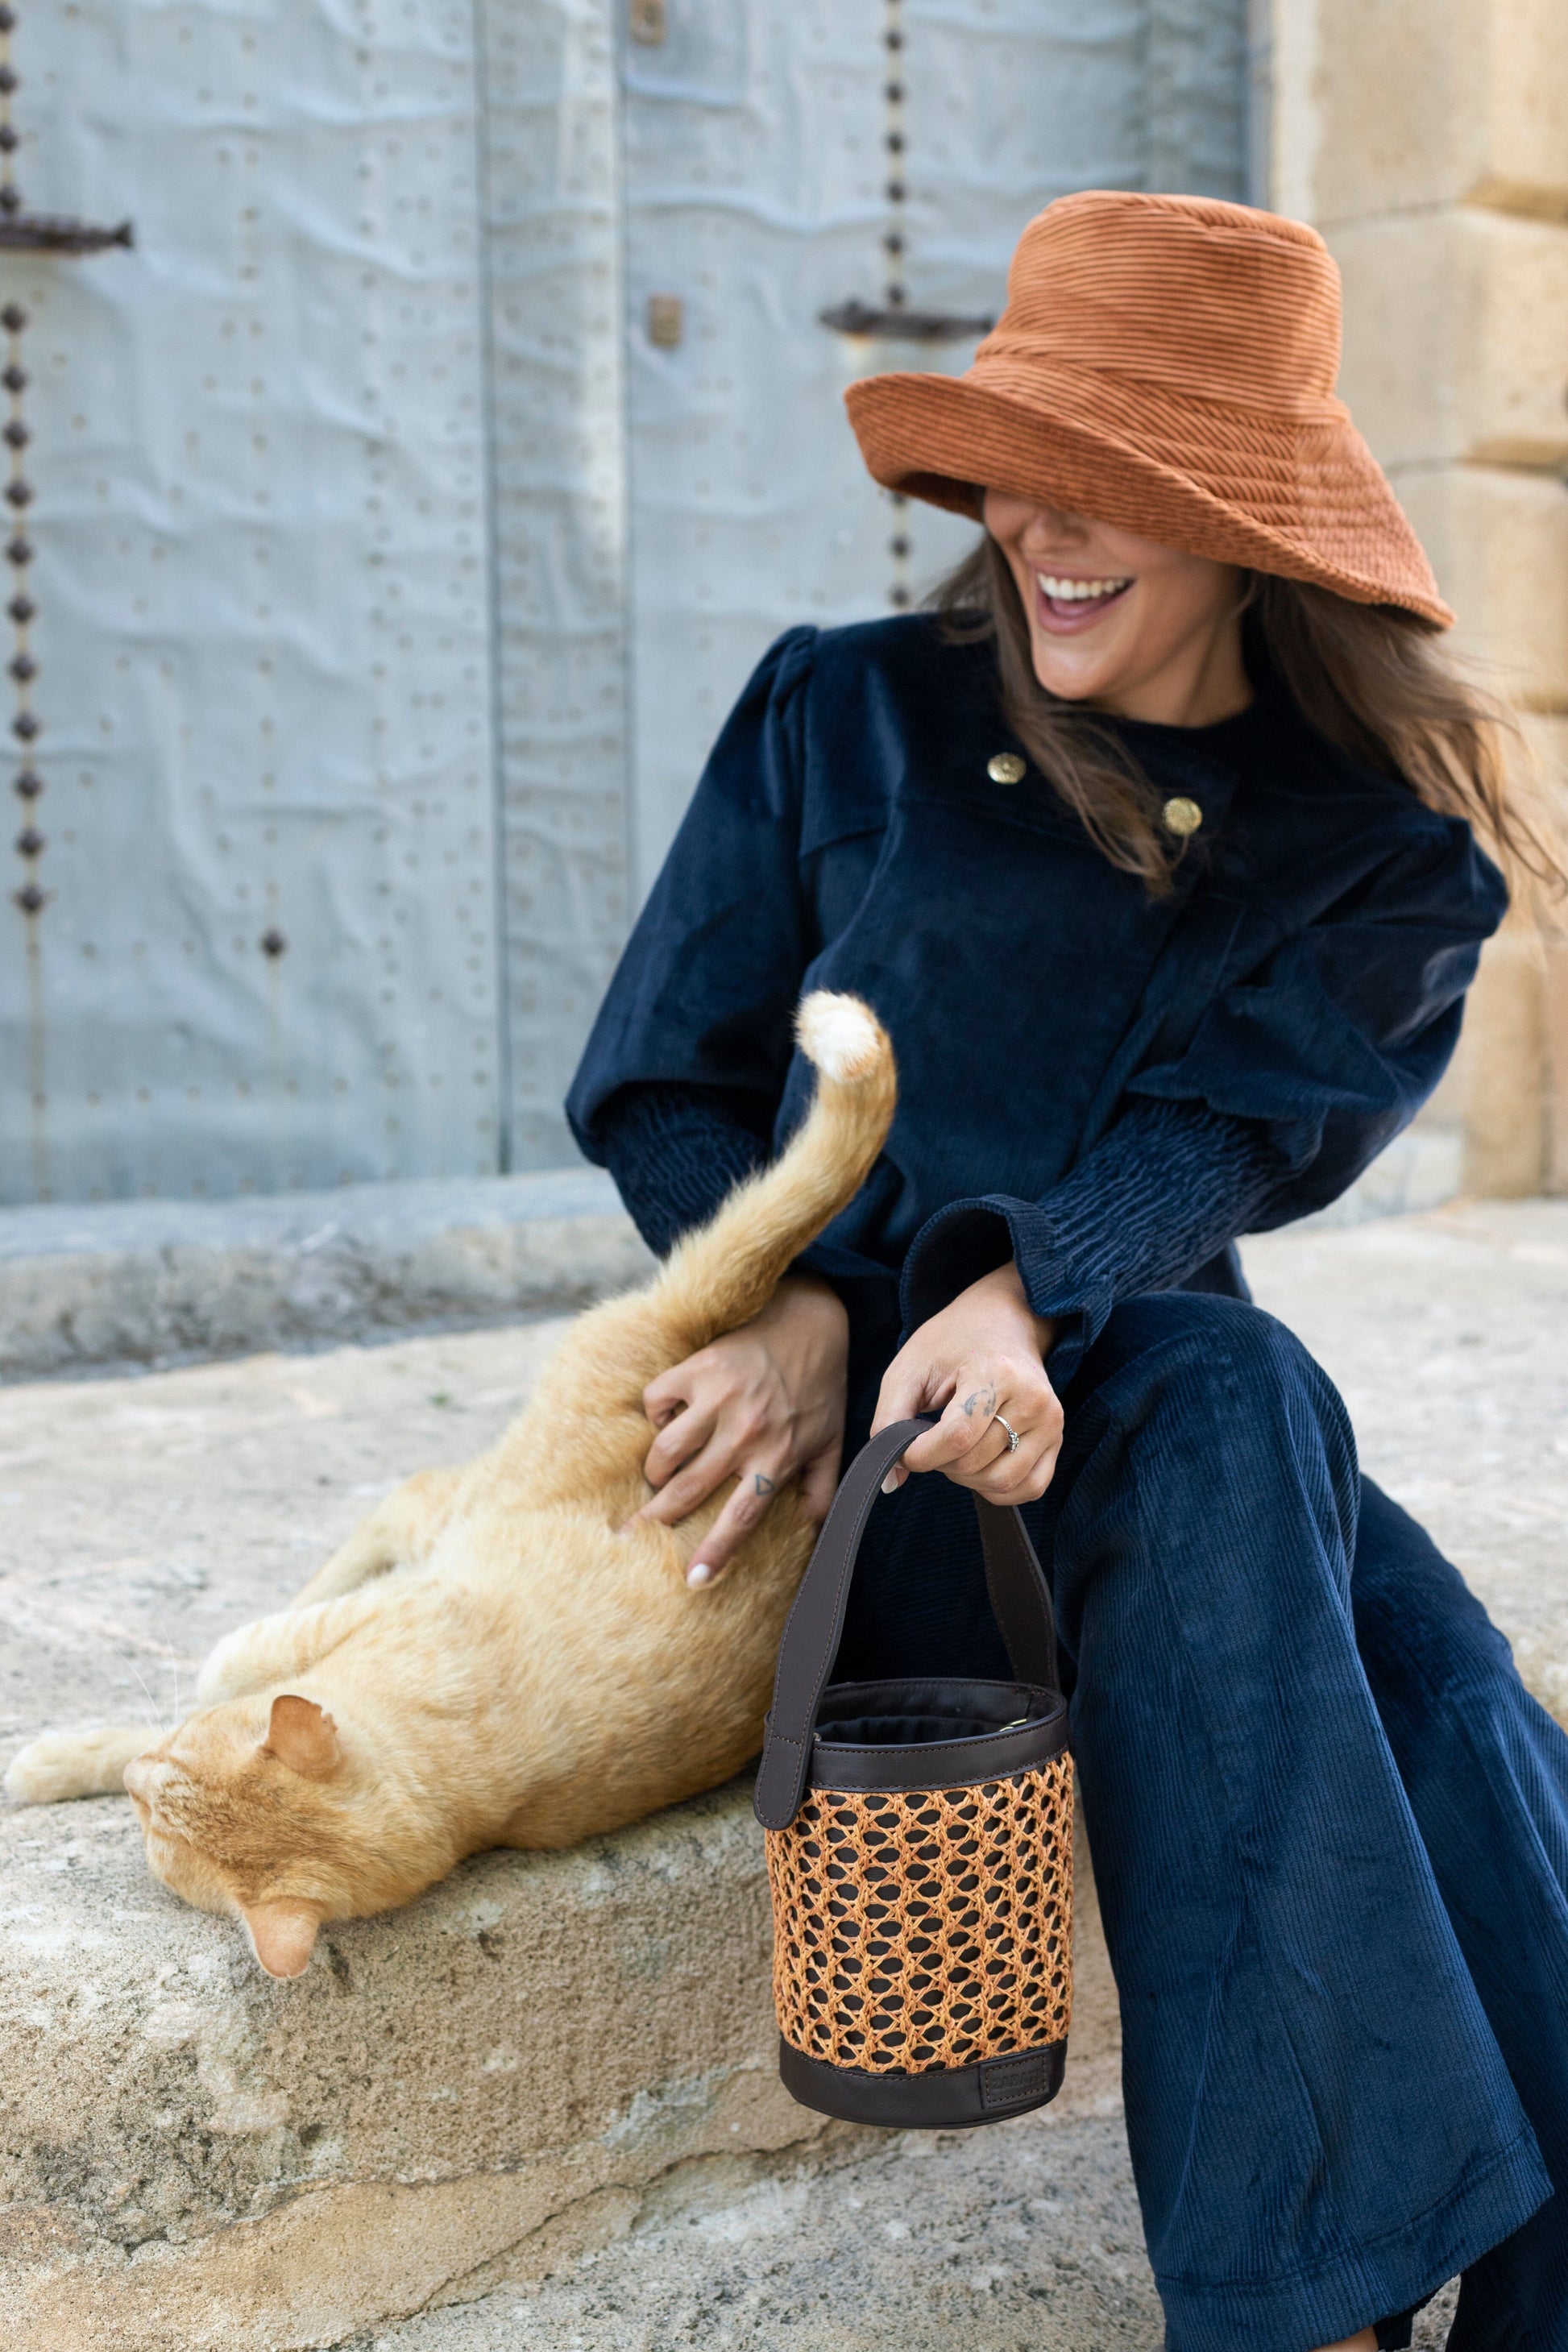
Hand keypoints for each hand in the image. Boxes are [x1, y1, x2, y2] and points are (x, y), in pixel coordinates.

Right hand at [624, 1275, 848, 1585]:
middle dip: (655, 1520)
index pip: (742, 1517)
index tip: (692, 1581)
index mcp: (779, 1455)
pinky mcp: (699, 1368)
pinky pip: (658, 1401)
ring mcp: (720, 1398)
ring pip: (665, 1451)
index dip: (716, 1552)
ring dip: (656, 1470)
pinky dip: (657, 1414)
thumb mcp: (832, 1443)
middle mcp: (747, 1431)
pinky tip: (669, 1418)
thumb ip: (821, 1491)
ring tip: (657, 1475)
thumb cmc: (820, 1388)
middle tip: (630, 1537)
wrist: (811, 1321)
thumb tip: (815, 1539)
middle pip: (689, 1489)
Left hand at [872, 1261, 1061, 1503]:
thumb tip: (890, 1481)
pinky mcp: (1057, 1439)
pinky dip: (997, 1488)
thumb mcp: (908, 1370)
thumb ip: (889, 1422)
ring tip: (955, 1448)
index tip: (904, 1448)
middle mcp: (1033, 1398)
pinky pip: (1029, 1488)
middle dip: (939, 1462)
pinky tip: (979, 1464)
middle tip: (931, 1437)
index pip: (957, 1437)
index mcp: (996, 1372)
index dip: (920, 1454)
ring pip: (1000, 1483)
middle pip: (973, 1463)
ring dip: (966, 1477)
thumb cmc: (950, 1345)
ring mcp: (1051, 1421)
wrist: (1003, 1322)